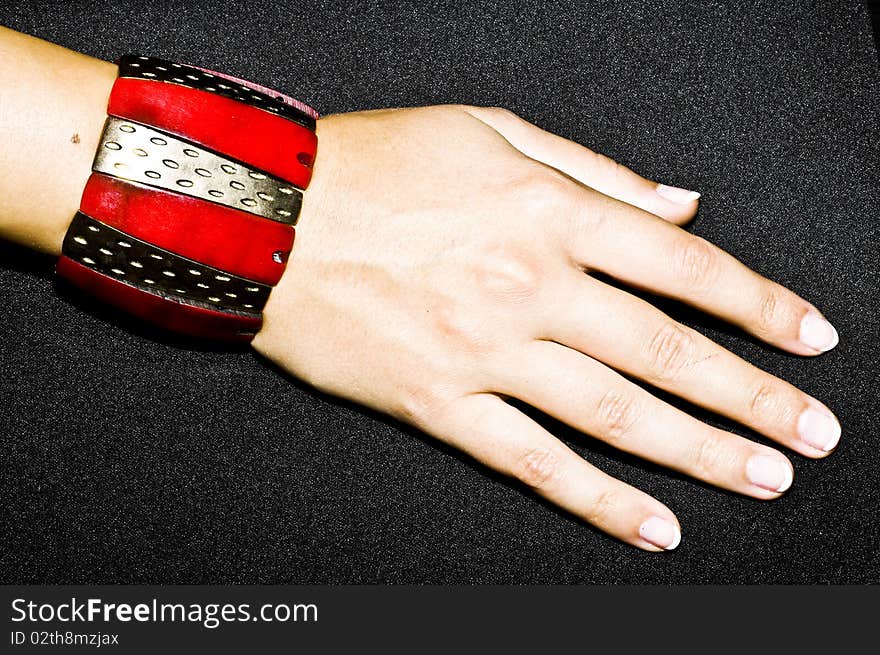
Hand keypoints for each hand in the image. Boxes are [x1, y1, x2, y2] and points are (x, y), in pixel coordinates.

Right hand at [252, 105, 839, 550]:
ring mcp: (485, 352)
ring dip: (699, 450)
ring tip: (764, 478)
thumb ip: (594, 170)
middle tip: (815, 432)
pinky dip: (598, 499)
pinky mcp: (439, 404)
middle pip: (663, 350)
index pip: (681, 263)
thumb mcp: (490, 131)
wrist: (265, 218)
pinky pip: (532, 461)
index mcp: (547, 212)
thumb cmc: (374, 165)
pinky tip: (654, 527)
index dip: (757, 302)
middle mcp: (529, 286)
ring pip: (613, 414)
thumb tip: (678, 204)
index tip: (811, 336)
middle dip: (751, 393)